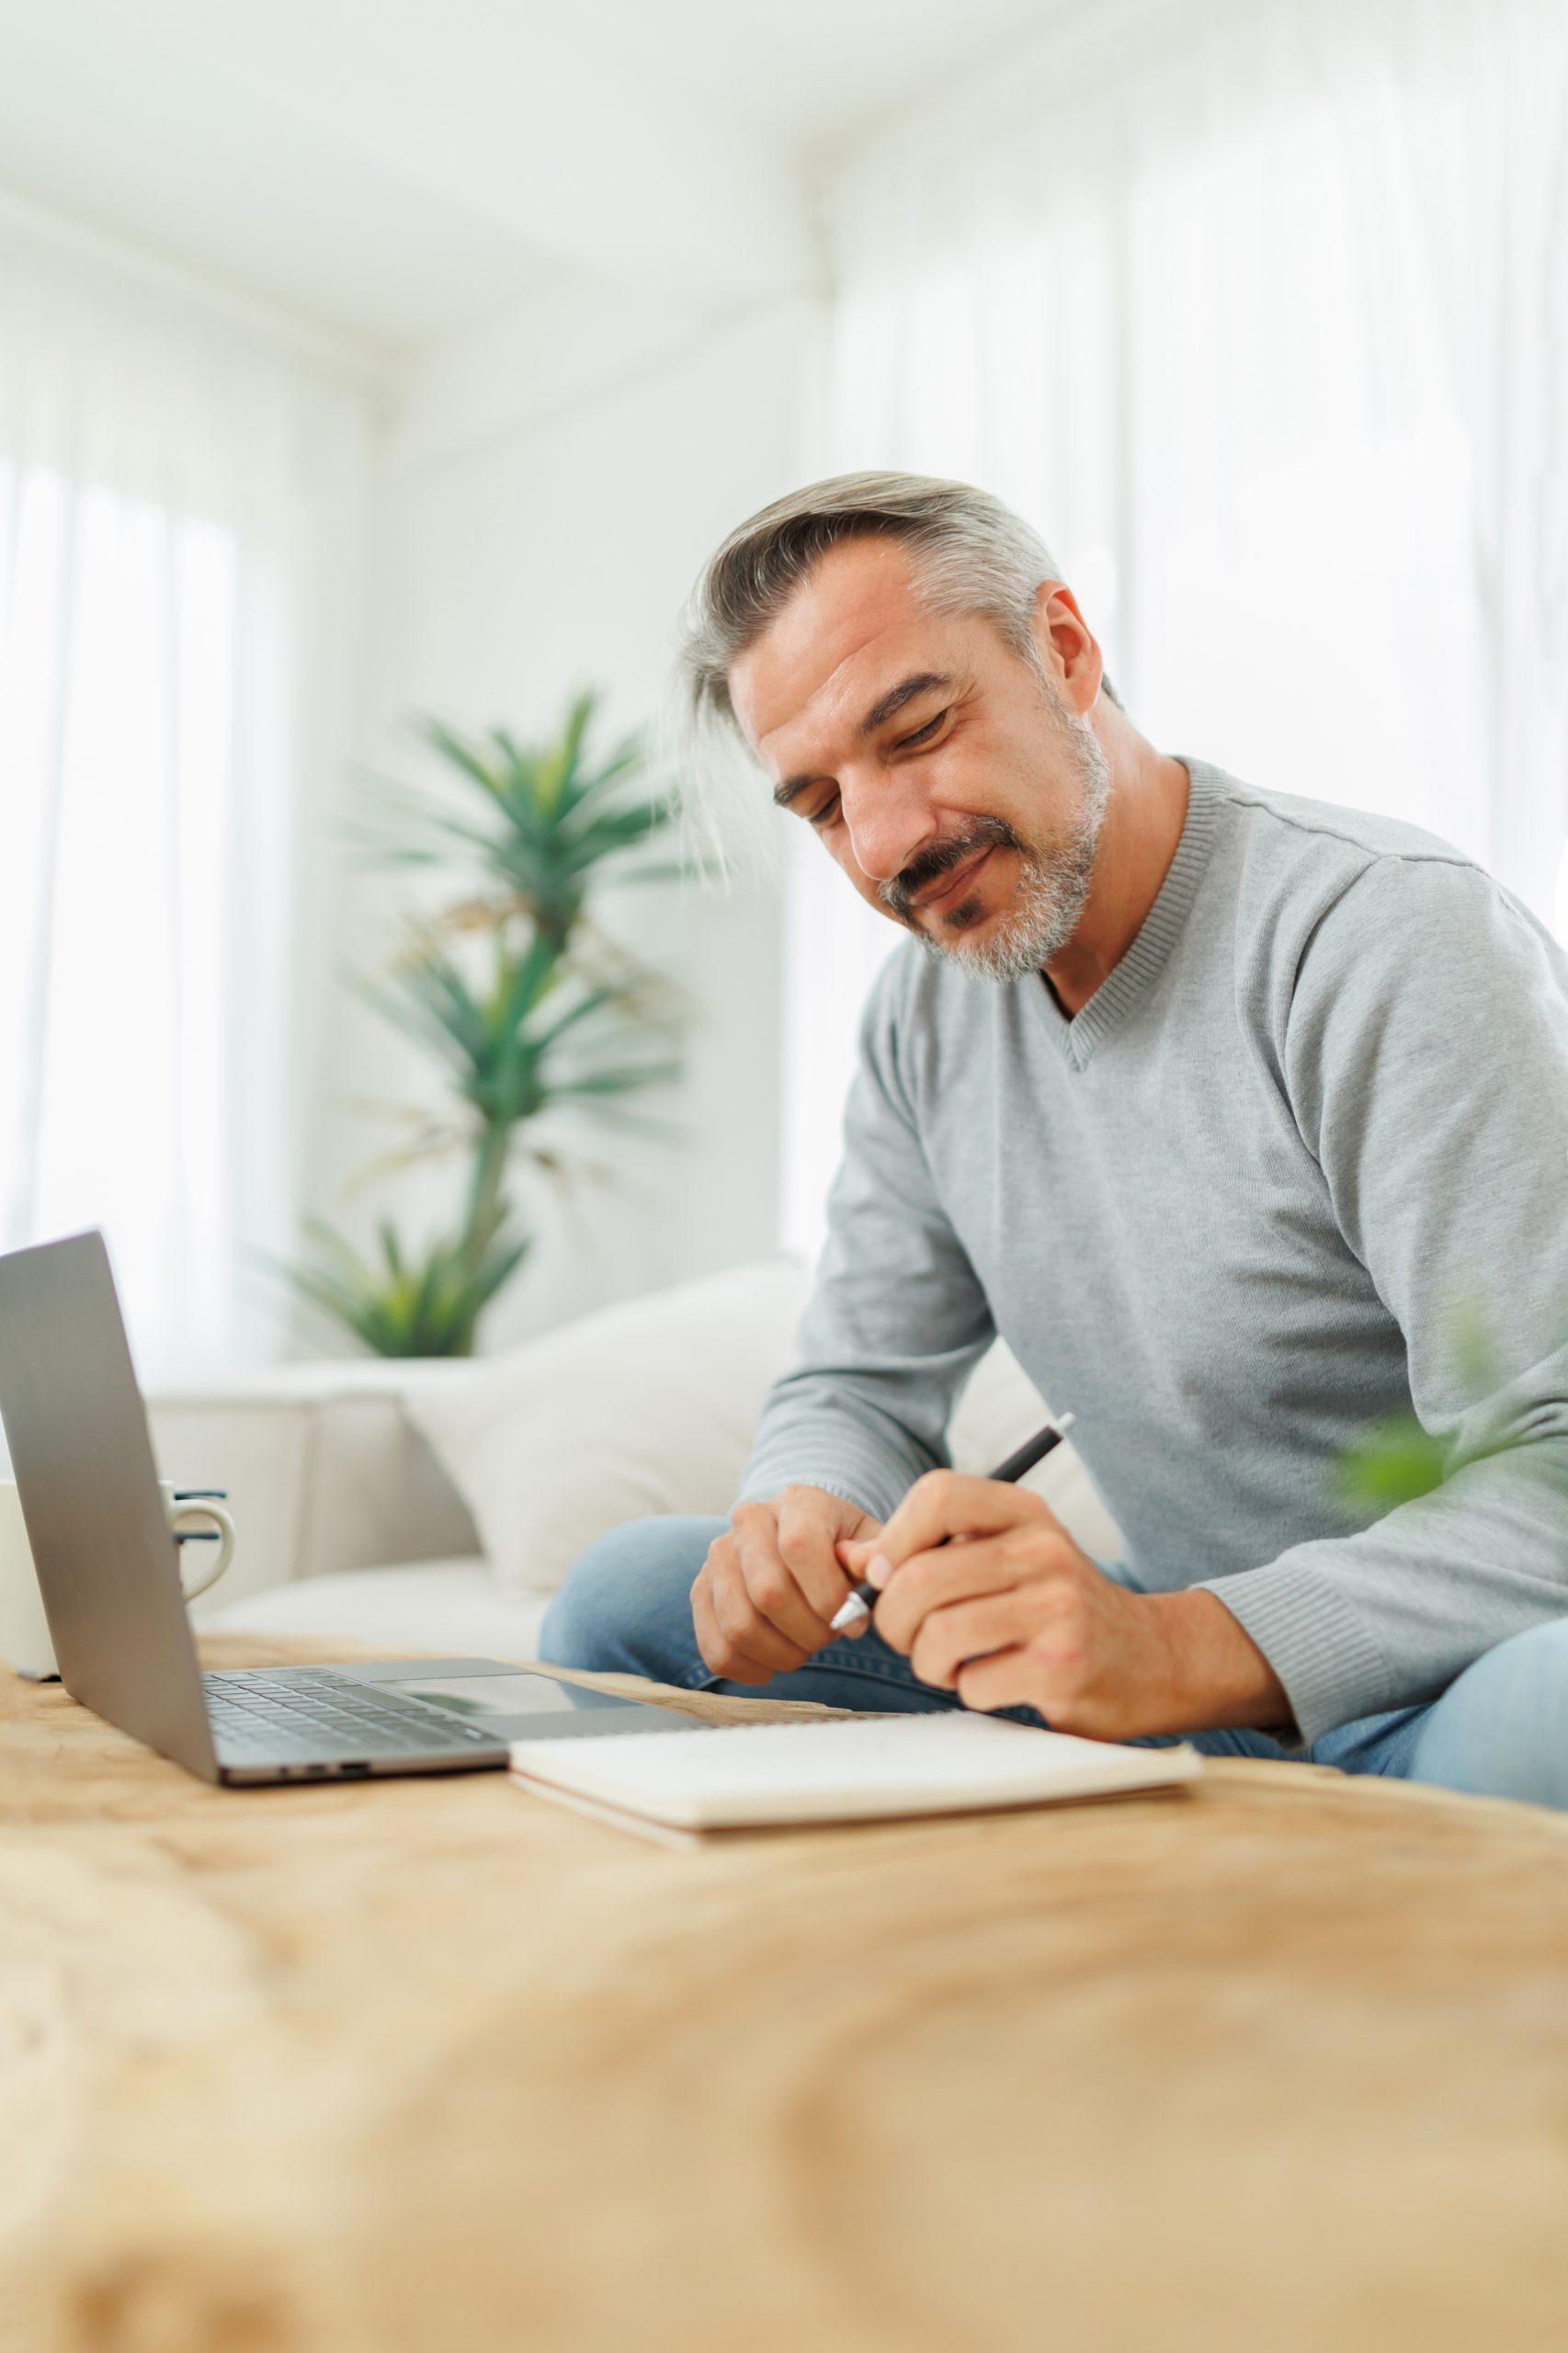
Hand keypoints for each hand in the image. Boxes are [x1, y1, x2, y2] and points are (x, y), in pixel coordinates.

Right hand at [691, 1486, 881, 1685]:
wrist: (801, 1541)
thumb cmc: (842, 1549)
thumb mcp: (869, 1543)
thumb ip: (875, 1558)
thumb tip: (876, 1575)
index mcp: (798, 1502)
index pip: (800, 1546)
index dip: (829, 1596)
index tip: (854, 1622)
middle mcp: (749, 1521)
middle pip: (768, 1592)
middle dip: (809, 1632)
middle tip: (828, 1637)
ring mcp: (718, 1557)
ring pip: (739, 1625)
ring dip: (780, 1654)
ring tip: (803, 1649)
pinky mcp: (700, 1591)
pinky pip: (716, 1648)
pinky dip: (749, 1669)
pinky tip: (773, 1663)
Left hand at [840, 1471, 1285, 1738]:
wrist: (1154, 1657)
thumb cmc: (1060, 1606)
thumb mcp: (1009, 1558)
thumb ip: (934, 1552)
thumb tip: (854, 1564)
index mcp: (1024, 1513)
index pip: (936, 1495)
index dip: (894, 1540)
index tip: (890, 1577)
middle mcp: (1042, 1550)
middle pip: (921, 1578)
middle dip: (895, 1621)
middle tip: (911, 1638)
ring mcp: (1057, 1608)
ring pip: (938, 1635)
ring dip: (927, 1663)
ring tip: (951, 1663)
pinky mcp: (1062, 1666)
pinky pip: (972, 1683)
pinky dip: (969, 1691)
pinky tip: (997, 1680)